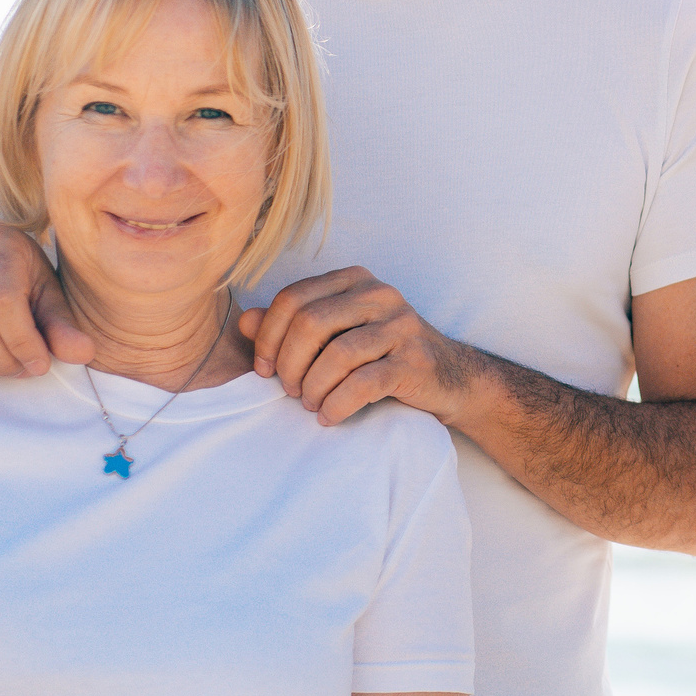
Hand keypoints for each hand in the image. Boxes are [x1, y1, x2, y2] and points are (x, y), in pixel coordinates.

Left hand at [243, 266, 487, 426]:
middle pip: (311, 323)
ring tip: (311, 405)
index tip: (264, 370)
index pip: (294, 298)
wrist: (450, 378)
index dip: (268, 337)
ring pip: (337, 354)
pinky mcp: (415, 361)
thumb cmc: (383, 355)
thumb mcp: (337, 334)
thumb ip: (291, 325)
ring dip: (314, 388)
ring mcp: (402, 326)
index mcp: (355, 280)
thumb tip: (245, 321)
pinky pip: (364, 383)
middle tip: (290, 391)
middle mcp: (380, 294)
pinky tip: (329, 416)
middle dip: (289, 364)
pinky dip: (337, 404)